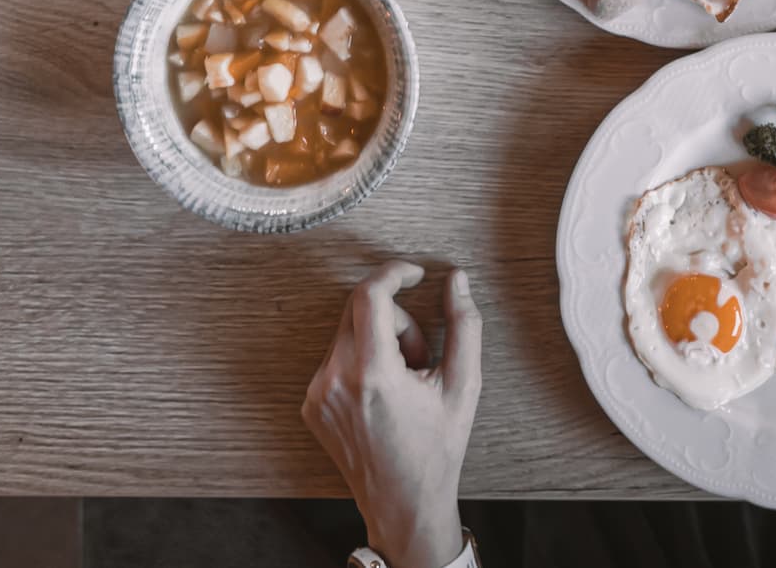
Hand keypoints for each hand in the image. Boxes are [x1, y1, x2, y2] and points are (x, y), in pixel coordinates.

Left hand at [302, 261, 481, 567]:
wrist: (403, 502)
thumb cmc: (436, 447)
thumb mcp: (464, 384)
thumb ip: (464, 324)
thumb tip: (457, 280)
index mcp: (373, 375)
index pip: (370, 295)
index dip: (395, 273)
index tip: (415, 272)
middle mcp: (336, 382)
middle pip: (359, 309)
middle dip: (395, 316)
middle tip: (421, 352)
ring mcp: (318, 395)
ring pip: (347, 332)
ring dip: (379, 339)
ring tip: (405, 379)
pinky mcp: (311, 405)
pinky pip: (336, 356)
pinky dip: (362, 360)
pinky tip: (384, 393)